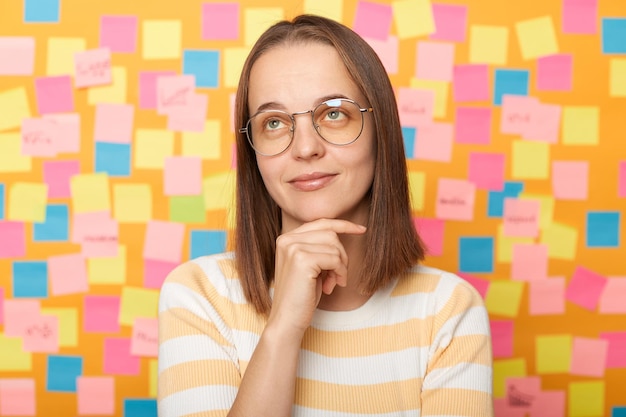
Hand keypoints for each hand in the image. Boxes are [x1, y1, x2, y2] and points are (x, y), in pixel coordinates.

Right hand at [267, 219, 366, 337]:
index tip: (361, 229)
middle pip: (330, 234)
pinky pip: (335, 259)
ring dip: (341, 267)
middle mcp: (287, 239)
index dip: (343, 225)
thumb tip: (340, 234)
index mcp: (287, 239)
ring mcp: (293, 248)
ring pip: (335, 246)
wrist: (287, 320)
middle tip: (338, 276)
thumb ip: (318, 248)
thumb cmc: (301, 296)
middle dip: (341, 255)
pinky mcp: (302, 259)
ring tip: (333, 283)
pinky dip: (339, 273)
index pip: (321, 223)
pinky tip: (330, 287)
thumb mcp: (310, 267)